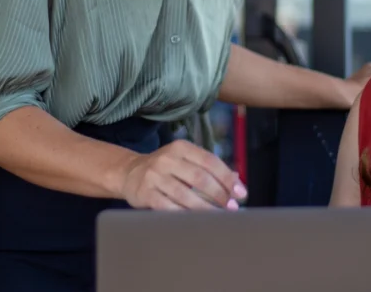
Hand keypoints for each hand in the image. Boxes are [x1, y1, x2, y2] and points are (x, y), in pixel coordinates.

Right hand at [120, 139, 247, 210]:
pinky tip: (196, 222)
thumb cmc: (166, 168)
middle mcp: (167, 159)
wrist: (130, 173)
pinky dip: (185, 215)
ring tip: (218, 217)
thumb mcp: (185, 160)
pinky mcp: (146, 194)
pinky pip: (169, 207)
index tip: (241, 192)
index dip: (227, 178)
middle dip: (219, 194)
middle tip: (231, 208)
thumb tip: (237, 180)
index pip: (210, 161)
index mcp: (181, 147)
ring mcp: (154, 176)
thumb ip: (209, 167)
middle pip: (200, 178)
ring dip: (205, 209)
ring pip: (185, 195)